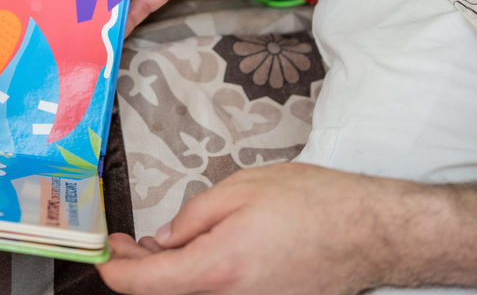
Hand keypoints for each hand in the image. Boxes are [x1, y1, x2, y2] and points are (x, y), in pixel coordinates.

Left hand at [97, 163, 410, 294]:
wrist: (370, 232)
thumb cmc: (313, 204)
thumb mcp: (239, 190)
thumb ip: (191, 218)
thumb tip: (164, 241)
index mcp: (216, 270)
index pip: (144, 285)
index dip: (114, 271)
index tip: (106, 254)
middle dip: (138, 272)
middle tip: (125, 246)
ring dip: (170, 276)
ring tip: (157, 247)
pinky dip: (201, 279)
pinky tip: (198, 255)